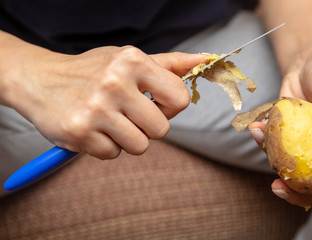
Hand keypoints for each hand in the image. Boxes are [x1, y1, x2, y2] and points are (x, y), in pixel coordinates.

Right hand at [4, 43, 205, 158]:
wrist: (40, 79)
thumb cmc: (93, 71)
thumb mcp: (130, 59)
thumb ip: (170, 64)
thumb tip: (205, 60)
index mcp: (133, 61)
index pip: (180, 98)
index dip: (169, 107)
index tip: (153, 103)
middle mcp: (115, 82)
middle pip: (161, 129)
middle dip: (147, 127)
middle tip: (126, 114)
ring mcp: (96, 108)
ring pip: (140, 146)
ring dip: (127, 139)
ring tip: (109, 121)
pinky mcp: (79, 131)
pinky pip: (113, 154)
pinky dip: (105, 146)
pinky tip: (91, 128)